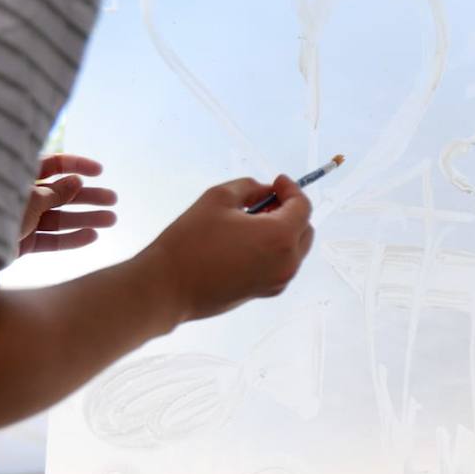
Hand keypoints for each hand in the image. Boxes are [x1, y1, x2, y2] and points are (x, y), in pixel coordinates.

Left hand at [18, 155, 117, 255]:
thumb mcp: (30, 198)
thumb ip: (56, 192)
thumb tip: (77, 181)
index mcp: (18, 176)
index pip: (52, 164)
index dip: (76, 166)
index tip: (99, 172)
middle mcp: (22, 197)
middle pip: (60, 193)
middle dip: (87, 196)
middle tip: (113, 200)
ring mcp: (23, 221)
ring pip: (60, 218)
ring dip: (86, 218)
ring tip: (112, 220)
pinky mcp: (23, 243)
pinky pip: (52, 240)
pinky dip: (71, 238)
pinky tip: (92, 236)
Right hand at [139, 175, 313, 323]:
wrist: (169, 287)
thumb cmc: (190, 242)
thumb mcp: (218, 197)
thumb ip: (249, 187)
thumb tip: (265, 190)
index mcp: (280, 237)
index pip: (302, 207)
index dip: (291, 189)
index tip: (277, 181)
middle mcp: (287, 262)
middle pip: (305, 229)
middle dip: (290, 210)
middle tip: (265, 199)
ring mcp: (279, 281)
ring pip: (295, 249)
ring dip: (283, 230)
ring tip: (252, 220)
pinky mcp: (267, 292)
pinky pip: (282, 265)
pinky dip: (275, 249)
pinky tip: (248, 241)